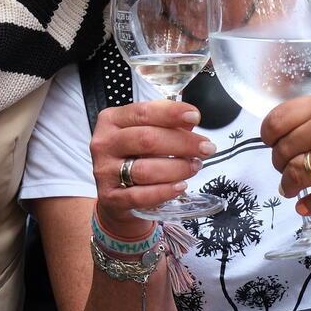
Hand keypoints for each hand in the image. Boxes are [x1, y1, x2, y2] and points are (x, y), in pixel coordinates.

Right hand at [90, 99, 212, 239]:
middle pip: (146, 139)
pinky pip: (141, 196)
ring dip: (177, 168)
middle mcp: (104, 143)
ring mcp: (105, 172)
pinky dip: (165, 191)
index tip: (195, 116)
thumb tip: (190, 123)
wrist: (116, 196)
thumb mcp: (144, 134)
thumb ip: (164, 125)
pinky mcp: (111, 197)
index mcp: (112, 120)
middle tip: (206, 148)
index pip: (143, 112)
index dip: (171, 113)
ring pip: (145, 169)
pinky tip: (181, 186)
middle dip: (182, 143)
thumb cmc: (134, 157)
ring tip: (195, 166)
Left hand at [262, 92, 310, 216]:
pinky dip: (309, 206)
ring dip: (290, 186)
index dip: (269, 136)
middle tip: (287, 171)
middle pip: (282, 149)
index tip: (271, 145)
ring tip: (294, 190)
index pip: (279, 119)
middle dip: (280, 164)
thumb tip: (293, 136)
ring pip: (294, 175)